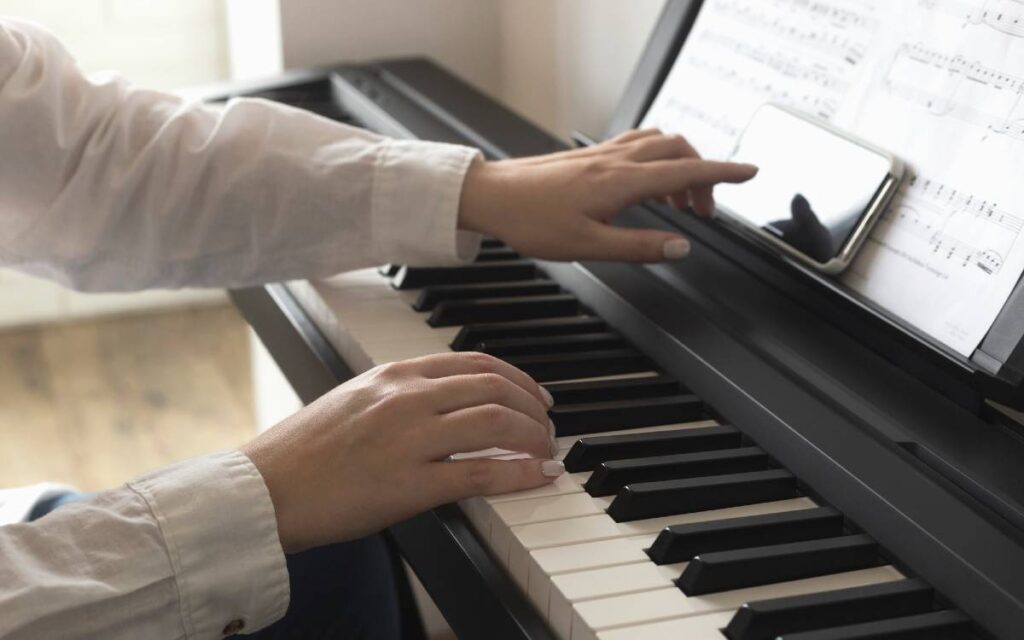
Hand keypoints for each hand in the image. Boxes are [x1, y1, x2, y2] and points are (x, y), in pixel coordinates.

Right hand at [241, 353, 560, 552]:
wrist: (265, 490)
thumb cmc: (302, 451)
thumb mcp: (354, 401)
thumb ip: (399, 395)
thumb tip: (445, 404)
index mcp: (394, 375)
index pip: (474, 362)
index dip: (517, 377)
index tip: (535, 395)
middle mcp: (406, 398)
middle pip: (495, 387)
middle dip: (533, 406)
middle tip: (548, 426)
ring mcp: (410, 439)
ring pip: (496, 422)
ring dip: (533, 437)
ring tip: (546, 451)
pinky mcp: (410, 484)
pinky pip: (481, 473)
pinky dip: (519, 473)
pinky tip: (538, 477)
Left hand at [458, 129, 757, 262]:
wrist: (493, 196)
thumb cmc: (532, 220)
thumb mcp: (588, 245)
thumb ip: (639, 246)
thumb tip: (681, 247)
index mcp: (621, 182)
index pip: (686, 170)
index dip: (722, 172)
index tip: (751, 173)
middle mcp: (616, 160)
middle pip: (679, 150)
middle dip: (703, 173)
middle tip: (705, 208)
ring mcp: (603, 154)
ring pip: (659, 143)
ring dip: (680, 163)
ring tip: (681, 200)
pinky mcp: (590, 156)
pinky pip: (638, 145)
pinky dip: (657, 158)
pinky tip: (648, 181)